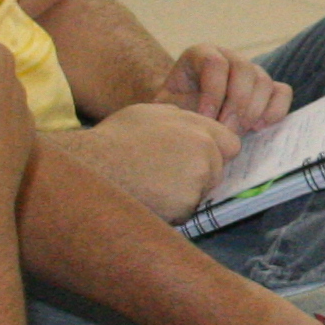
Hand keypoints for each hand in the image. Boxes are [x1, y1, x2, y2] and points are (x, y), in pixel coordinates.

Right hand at [45, 102, 240, 219]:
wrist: (93, 166)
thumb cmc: (115, 139)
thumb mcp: (148, 113)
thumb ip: (178, 118)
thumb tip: (191, 124)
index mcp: (198, 127)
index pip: (230, 144)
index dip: (215, 153)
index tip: (197, 159)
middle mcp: (204, 151)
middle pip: (217, 170)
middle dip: (200, 175)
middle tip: (165, 175)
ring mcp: (197, 179)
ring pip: (202, 192)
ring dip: (185, 193)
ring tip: (152, 186)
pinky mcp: (186, 205)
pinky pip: (186, 211)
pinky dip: (172, 210)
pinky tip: (149, 199)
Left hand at [159, 43, 292, 133]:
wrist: (186, 121)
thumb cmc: (174, 114)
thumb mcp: (167, 109)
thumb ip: (179, 108)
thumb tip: (200, 121)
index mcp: (201, 54)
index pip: (214, 63)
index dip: (213, 91)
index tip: (206, 118)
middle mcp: (229, 57)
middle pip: (244, 69)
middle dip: (236, 103)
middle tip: (226, 130)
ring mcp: (250, 71)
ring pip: (263, 80)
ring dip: (253, 110)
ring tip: (238, 132)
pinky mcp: (267, 89)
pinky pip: (282, 92)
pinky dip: (274, 111)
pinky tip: (258, 127)